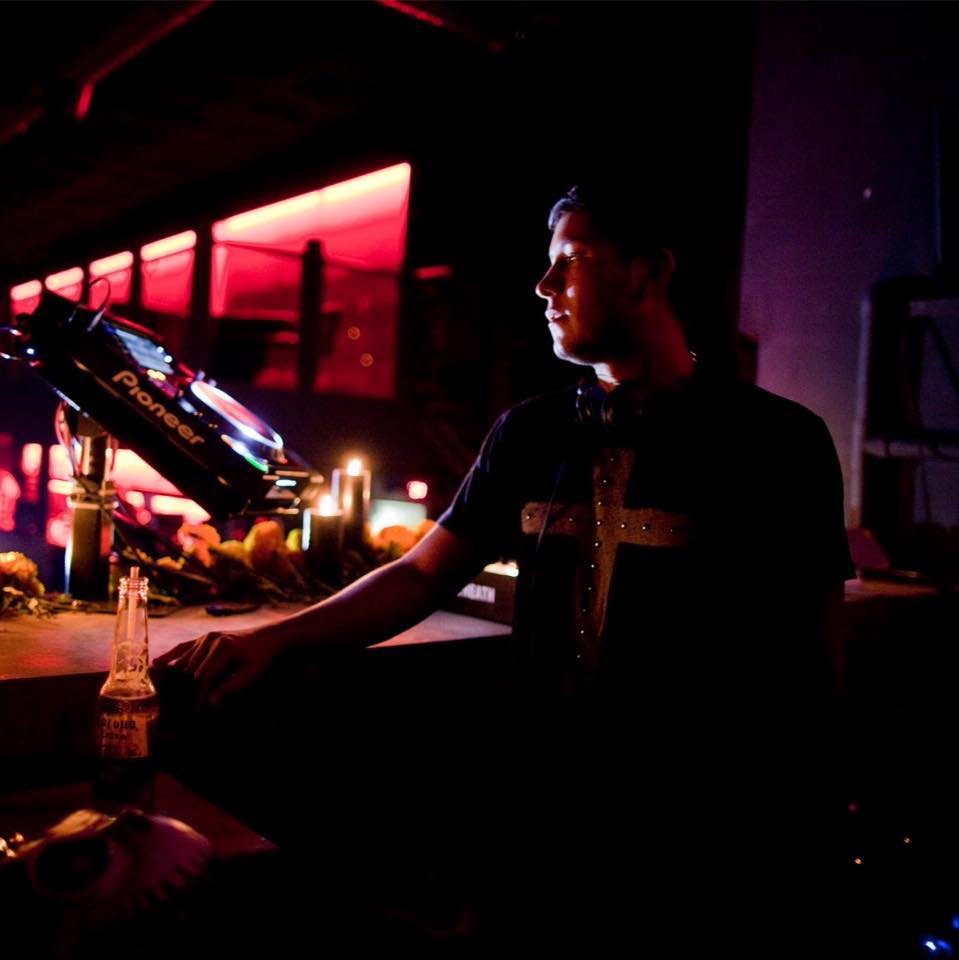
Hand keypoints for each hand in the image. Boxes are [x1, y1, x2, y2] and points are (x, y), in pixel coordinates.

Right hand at [152, 626, 285, 709]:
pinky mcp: (203, 638)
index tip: (195, 711)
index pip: (204, 677)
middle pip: (193, 671)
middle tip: (184, 708)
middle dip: (189, 690)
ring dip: (178, 677)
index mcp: (223, 648)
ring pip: (185, 661)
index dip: (199, 696)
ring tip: (168, 695)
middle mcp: (211, 640)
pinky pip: (182, 647)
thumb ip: (231, 687)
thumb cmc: (260, 656)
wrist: (266, 636)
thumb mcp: (251, 673)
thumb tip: (210, 702)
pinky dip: (170, 655)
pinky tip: (156, 663)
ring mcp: (205, 637)